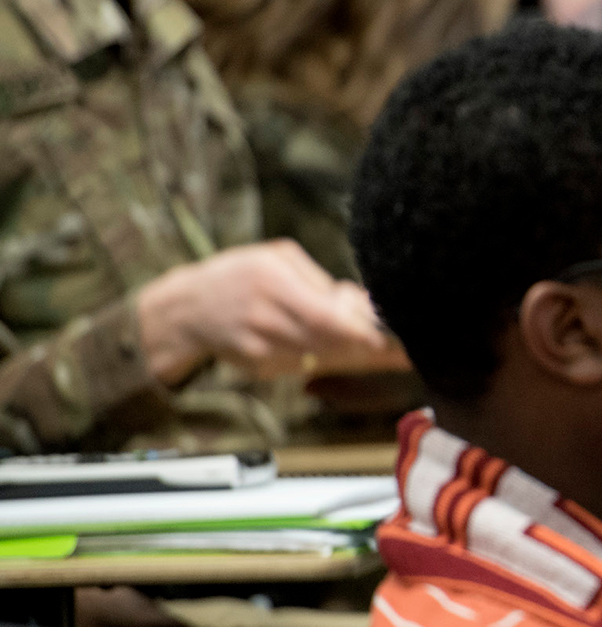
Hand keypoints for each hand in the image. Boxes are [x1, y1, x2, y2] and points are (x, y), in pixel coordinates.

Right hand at [135, 240, 394, 385]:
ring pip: (319, 357)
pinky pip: (302, 365)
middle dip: (362, 344)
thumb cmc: (239, 275)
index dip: (359, 333)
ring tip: (354, 337)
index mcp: (271, 281)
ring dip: (344, 351)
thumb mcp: (277, 258)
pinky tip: (313, 342)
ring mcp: (259, 346)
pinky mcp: (258, 367)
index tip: (387, 338)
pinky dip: (318, 357)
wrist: (186, 309)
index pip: (325, 316)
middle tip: (391, 344)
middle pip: (327, 341)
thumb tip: (360, 303)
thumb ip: (318, 281)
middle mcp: (264, 317)